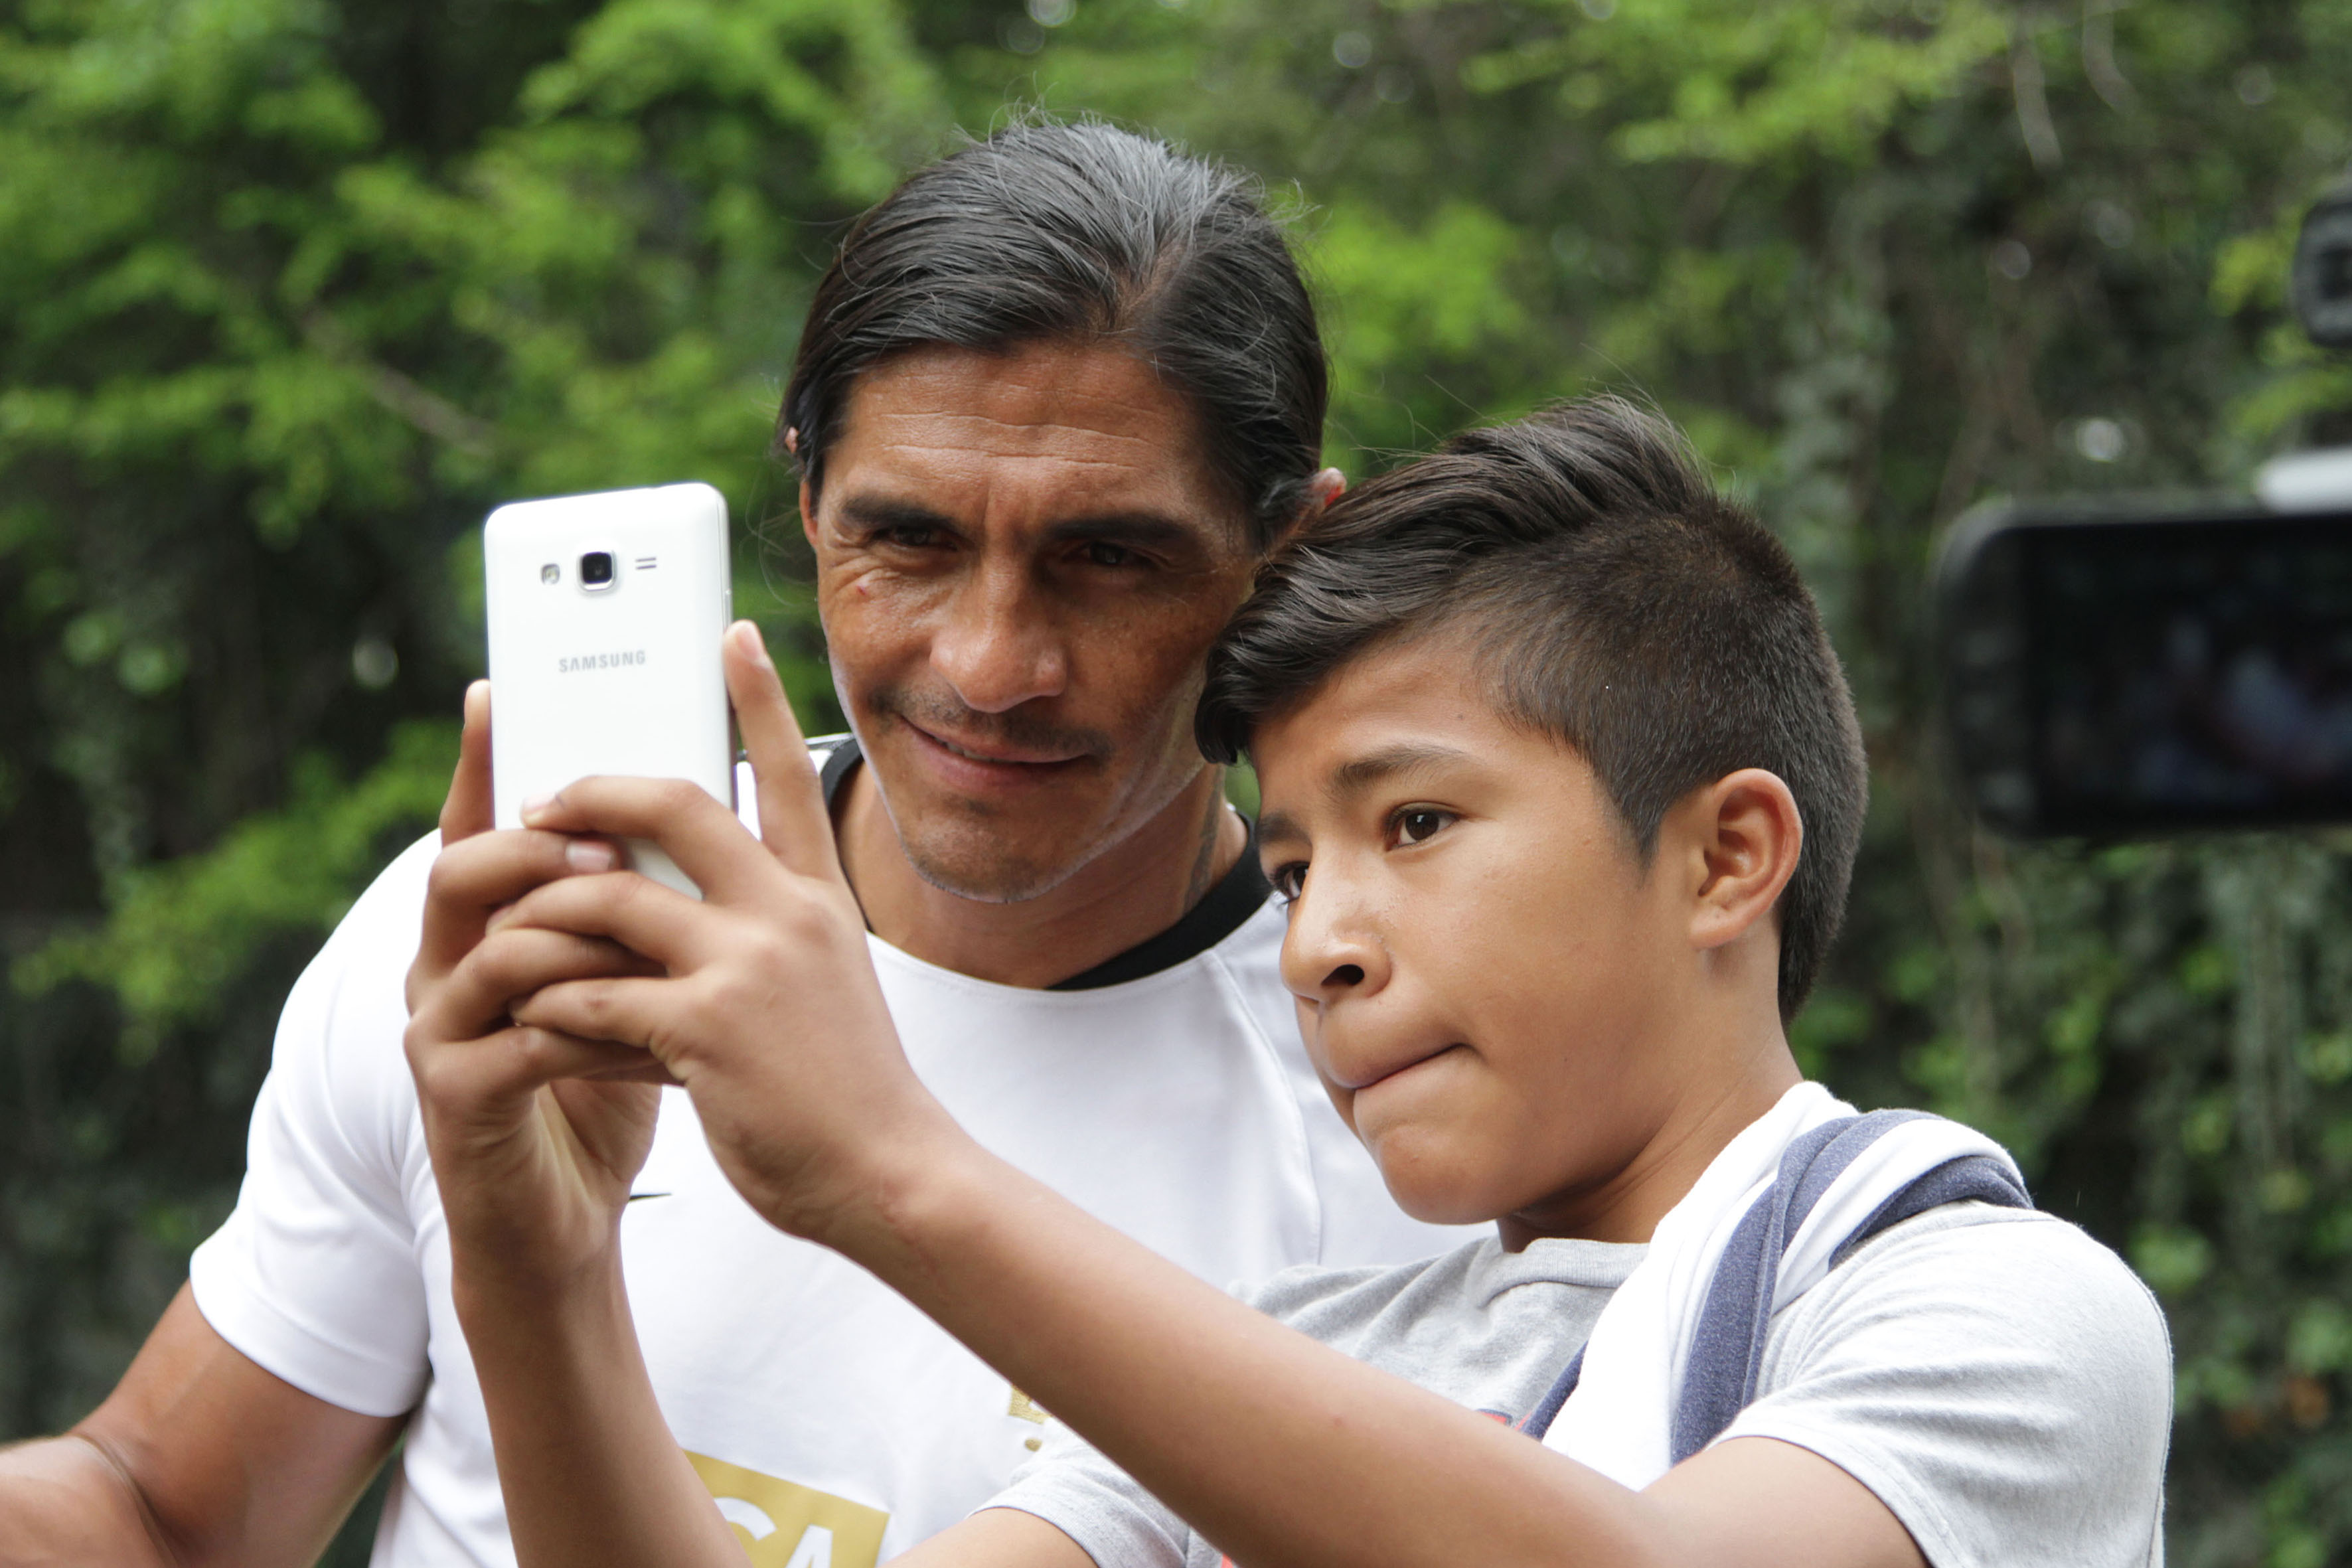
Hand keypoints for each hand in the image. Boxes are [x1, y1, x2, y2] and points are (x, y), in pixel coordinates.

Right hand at [403, 680, 670, 1291]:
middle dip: (536, 846)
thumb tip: (697, 809)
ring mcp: (439, 1030)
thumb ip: (639, 908)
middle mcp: (445, 967)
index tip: (496, 689)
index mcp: (487, 929)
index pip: (479, 827)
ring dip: (570, 932)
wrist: (564, 1220)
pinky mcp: (455, 1095)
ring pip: (491, 948)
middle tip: (607, 840)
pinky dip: (581, 1020)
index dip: (481, 762)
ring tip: (634, 922)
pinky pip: (515, 1035)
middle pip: (464, 870)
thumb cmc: (605, 1085)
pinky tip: (640, 1022)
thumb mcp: (635, 980)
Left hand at [491, 622, 960, 1247]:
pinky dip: (551, 1005)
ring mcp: (748, 965)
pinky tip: (534, 1025)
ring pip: (607, 896)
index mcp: (818, 895)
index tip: (730, 633)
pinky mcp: (706, 1028)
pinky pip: (592, 993)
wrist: (888, 1171)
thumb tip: (670, 897)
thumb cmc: (845, 1086)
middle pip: (674, 801)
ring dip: (542, 913)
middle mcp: (787, 912)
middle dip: (592, 787)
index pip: (787, 772)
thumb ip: (759, 931)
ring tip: (506, 936)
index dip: (757, 698)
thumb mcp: (823, 983)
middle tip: (540, 799)